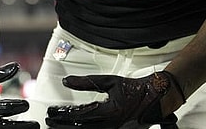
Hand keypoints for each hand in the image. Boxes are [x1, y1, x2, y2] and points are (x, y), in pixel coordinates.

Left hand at [45, 71, 182, 128]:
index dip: (63, 115)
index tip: (51, 112)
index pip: (80, 115)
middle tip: (49, 121)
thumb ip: (87, 82)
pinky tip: (74, 127)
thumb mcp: (110, 81)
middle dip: (62, 126)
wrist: (156, 98)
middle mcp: (112, 125)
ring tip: (57, 125)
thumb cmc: (134, 88)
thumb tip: (66, 81)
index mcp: (110, 112)